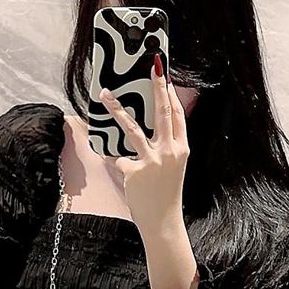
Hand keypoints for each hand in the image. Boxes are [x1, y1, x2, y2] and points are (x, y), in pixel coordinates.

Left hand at [99, 56, 188, 232]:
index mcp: (181, 149)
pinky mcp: (135, 171)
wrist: (163, 221)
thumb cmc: (166, 194)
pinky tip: (115, 167)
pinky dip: (113, 160)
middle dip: (157, 87)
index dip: (171, 94)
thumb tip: (149, 127)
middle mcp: (170, 151)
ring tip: (106, 93)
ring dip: (117, 108)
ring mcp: (152, 161)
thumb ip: (165, 147)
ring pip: (132, 128)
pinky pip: (118, 158)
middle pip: (163, 112)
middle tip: (152, 67)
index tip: (164, 75)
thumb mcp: (173, 167)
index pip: (177, 115)